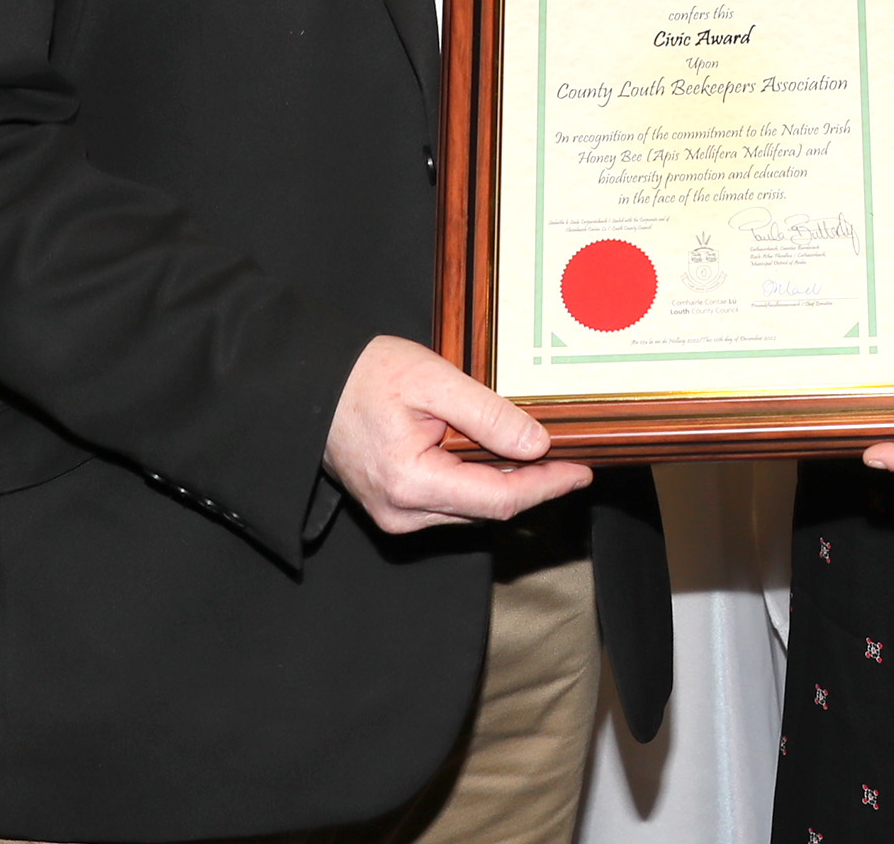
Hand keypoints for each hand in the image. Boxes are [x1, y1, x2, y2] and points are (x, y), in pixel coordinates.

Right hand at [323, 335, 591, 533]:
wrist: (312, 389)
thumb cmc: (366, 377)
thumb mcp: (433, 381)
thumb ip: (486, 414)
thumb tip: (537, 444)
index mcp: (412, 483)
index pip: (500, 499)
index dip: (547, 486)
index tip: (582, 470)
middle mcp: (403, 513)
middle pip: (489, 509)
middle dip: (534, 484)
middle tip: (572, 455)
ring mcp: (396, 516)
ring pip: (472, 509)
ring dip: (508, 484)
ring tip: (542, 453)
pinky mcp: (395, 508)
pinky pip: (451, 502)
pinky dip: (480, 482)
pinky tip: (498, 457)